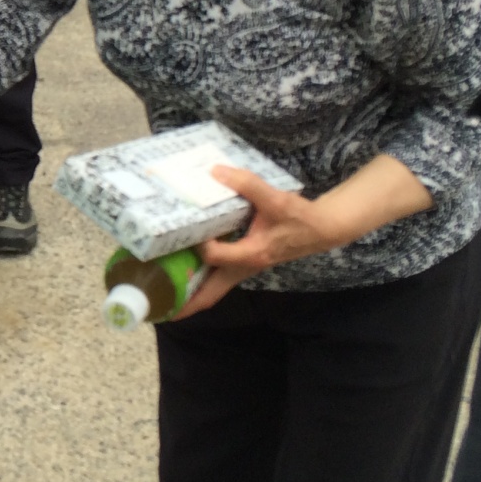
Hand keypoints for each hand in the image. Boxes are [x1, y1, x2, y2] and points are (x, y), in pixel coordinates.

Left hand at [174, 166, 354, 318]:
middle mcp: (244, 268)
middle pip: (210, 294)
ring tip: (163, 292)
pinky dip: (201, 279)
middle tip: (159, 308)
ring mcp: (244, 268)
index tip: (189, 229)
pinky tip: (186, 268)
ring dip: (190, 293)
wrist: (321, 229)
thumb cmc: (299, 217)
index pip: (216, 256)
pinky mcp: (245, 264)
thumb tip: (215, 172)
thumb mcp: (276, 199)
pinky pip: (218, 277)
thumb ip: (247, 185)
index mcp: (251, 254)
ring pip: (213, 288)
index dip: (200, 245)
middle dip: (185, 304)